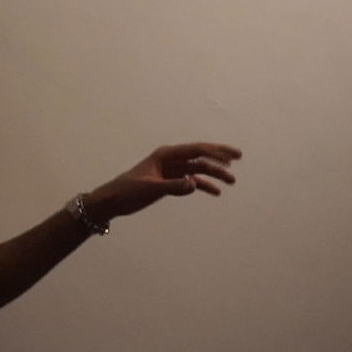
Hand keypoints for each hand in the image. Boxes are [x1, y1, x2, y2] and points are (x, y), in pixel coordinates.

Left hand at [85, 142, 241, 221]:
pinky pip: (190, 182)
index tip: (232, 155)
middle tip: (238, 159)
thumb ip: (173, 187)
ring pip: (198, 169)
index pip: (196, 150)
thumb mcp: (150, 189)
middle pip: (200, 156)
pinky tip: (215, 192)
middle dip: (219, 158)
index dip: (216, 151)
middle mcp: (171, 159)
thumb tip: (194, 184)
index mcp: (166, 155)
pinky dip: (203, 186)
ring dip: (214, 174)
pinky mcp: (169, 182)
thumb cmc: (128, 191)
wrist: (113, 201)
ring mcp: (171, 171)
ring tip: (231, 182)